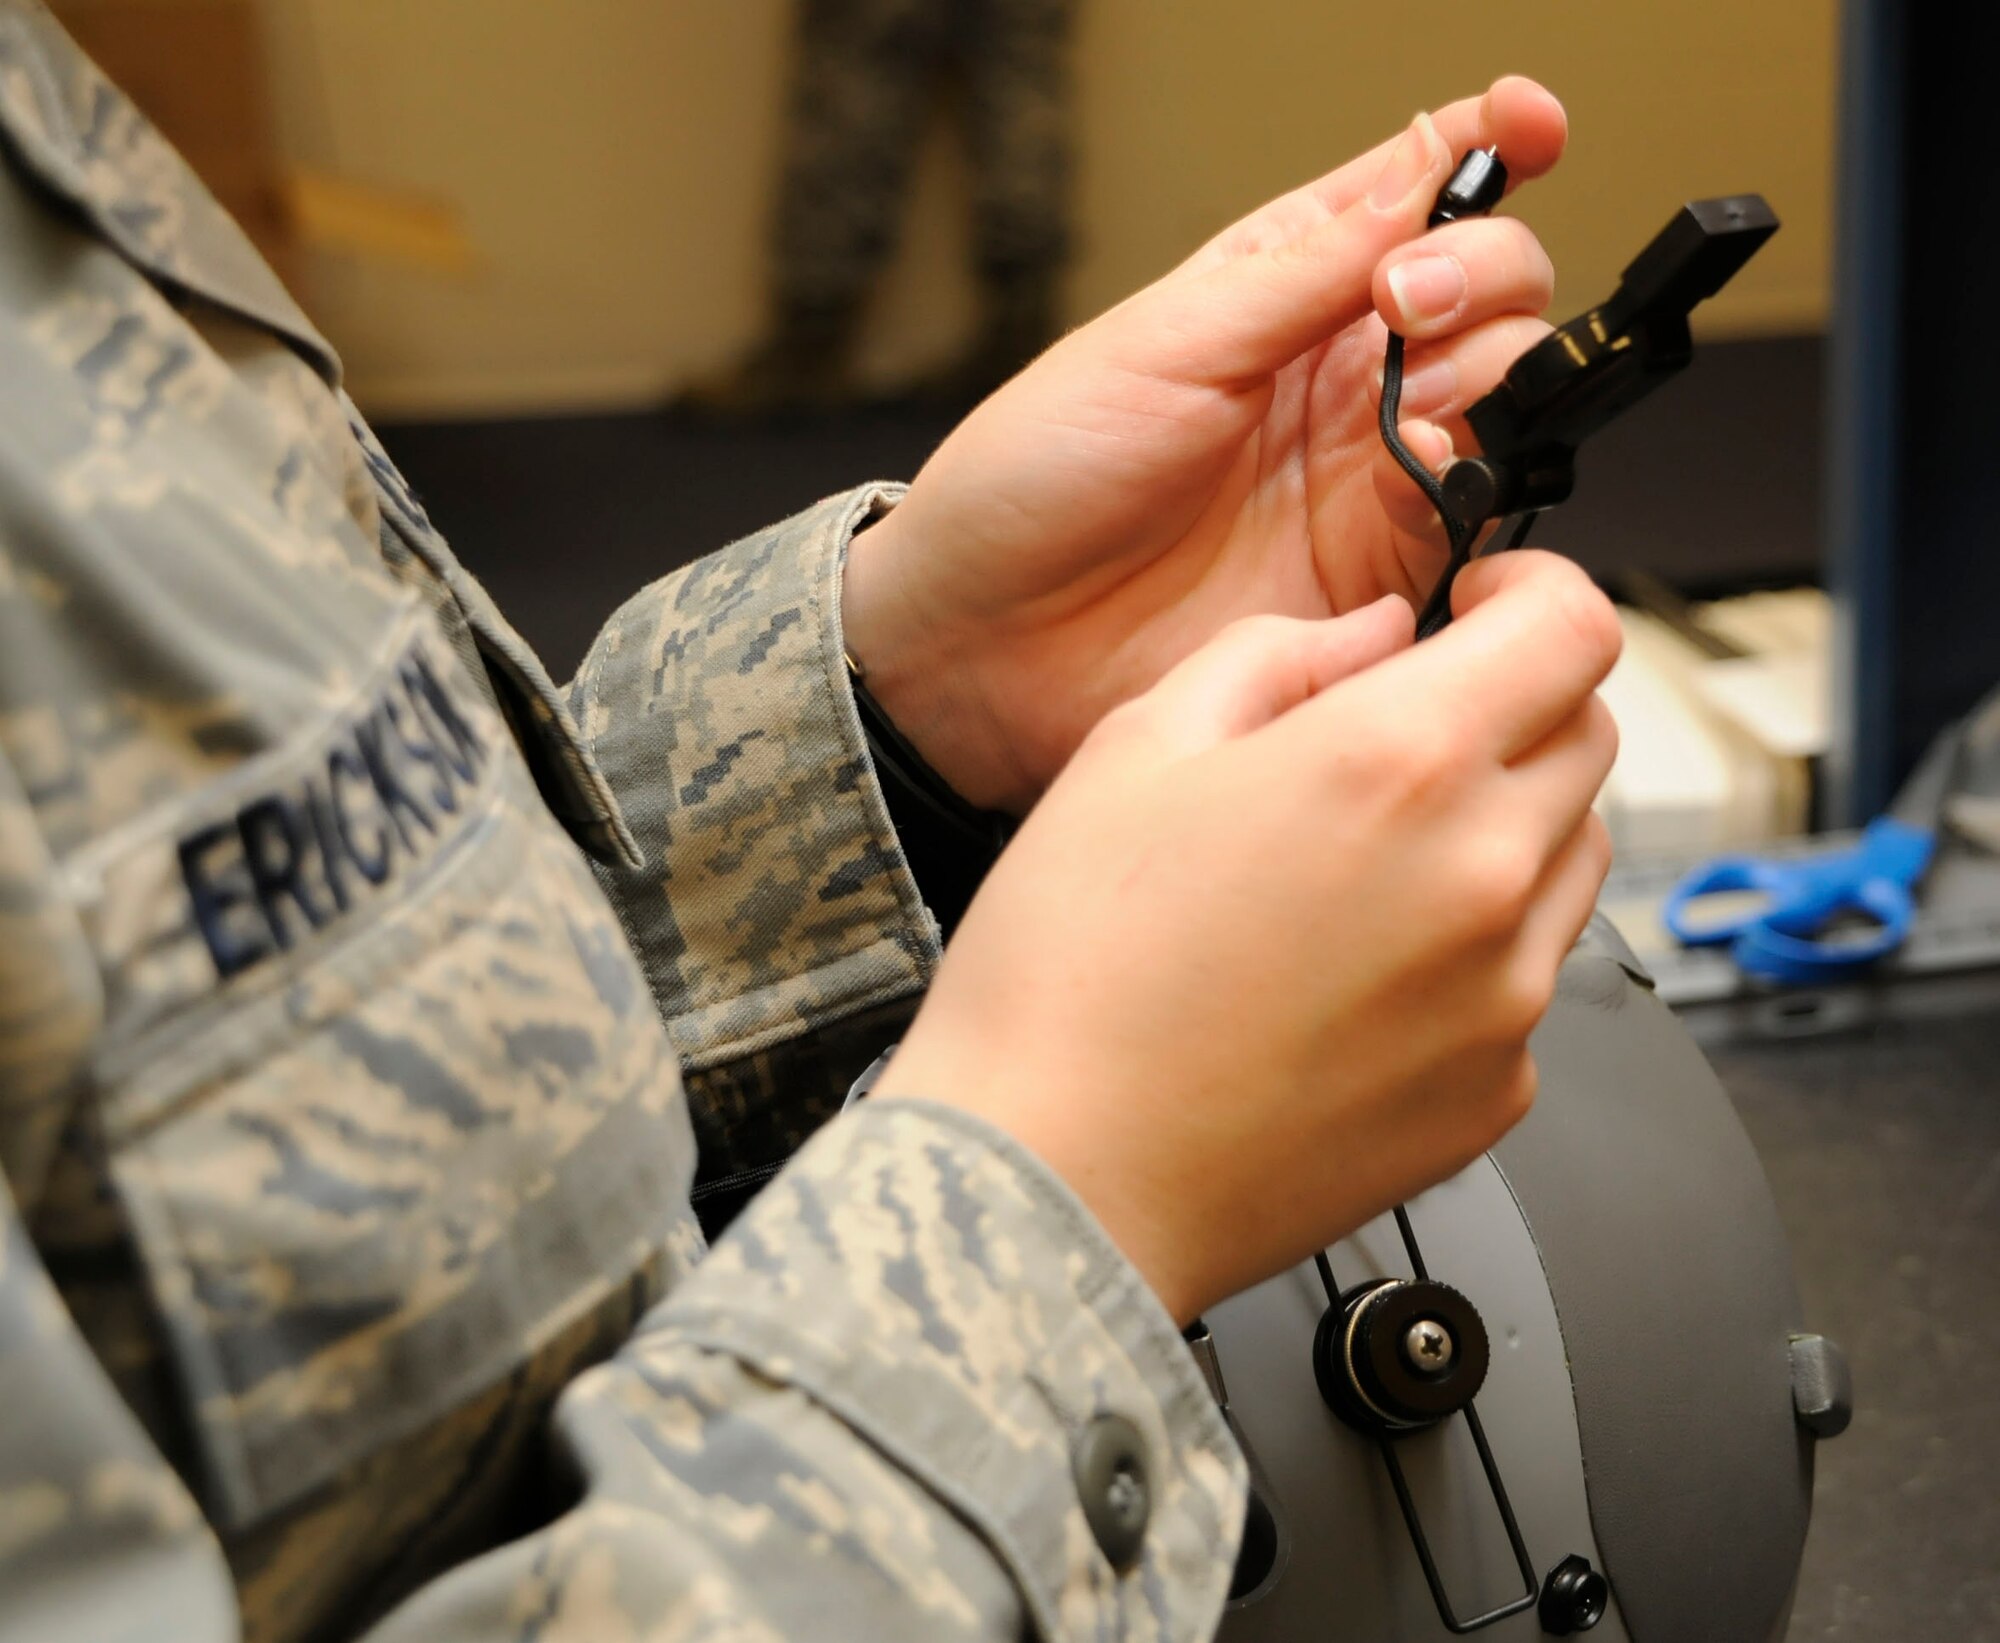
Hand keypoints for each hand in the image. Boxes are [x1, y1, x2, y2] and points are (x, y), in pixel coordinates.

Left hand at [842, 77, 1568, 811]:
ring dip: (1485, 366)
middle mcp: (1340, 377)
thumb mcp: (1163, 343)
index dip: (1490, 148)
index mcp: (1283, 291)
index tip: (1529, 127)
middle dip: (1483, 270)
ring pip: (1504, 391)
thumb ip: (1306, 268)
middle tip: (1405, 299)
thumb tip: (1427, 166)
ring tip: (1406, 385)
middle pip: (1494, 290)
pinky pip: (1474, 512)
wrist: (986, 639)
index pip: (1420, 194)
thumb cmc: (1037, 478)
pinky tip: (1415, 464)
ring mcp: (1366, 473)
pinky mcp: (1376, 573)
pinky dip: (1468, 475)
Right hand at [871, 552, 1619, 1323]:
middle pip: (1587, 738)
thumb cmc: (1069, 980)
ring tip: (1364, 863)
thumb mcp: (1136, 749)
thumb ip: (1275, 657)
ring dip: (1502, 824)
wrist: (1056, 1178)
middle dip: (1515, 704)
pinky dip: (1473, 948)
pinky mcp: (1494, 1094)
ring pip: (1570, 858)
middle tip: (1409, 728)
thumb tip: (1367, 636)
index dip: (1539, 594)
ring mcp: (1502, 999)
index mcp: (1396, 764)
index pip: (1575, 630)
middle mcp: (1480, 877)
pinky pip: (1527, 979)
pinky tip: (1354, 972)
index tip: (1490, 608)